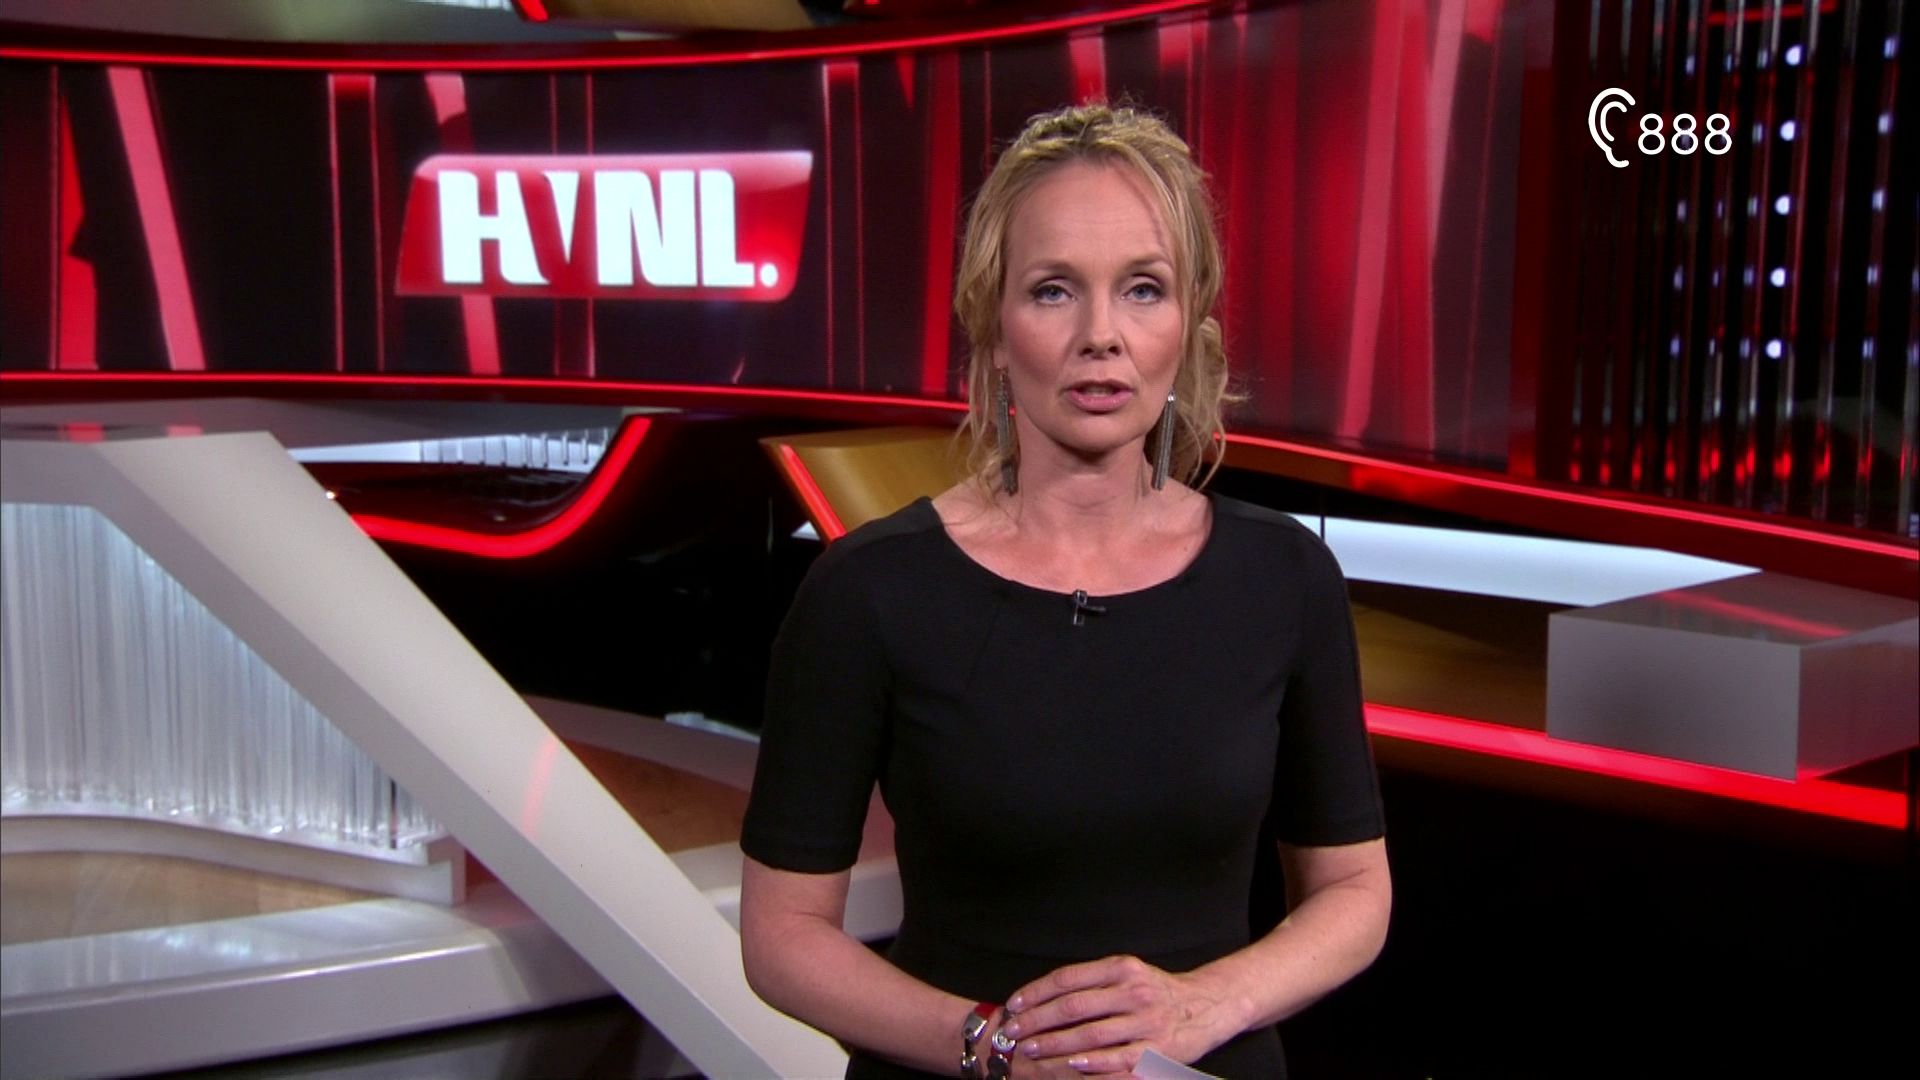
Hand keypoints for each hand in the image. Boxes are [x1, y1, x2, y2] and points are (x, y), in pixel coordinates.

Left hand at [997, 955, 1232, 1074]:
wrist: (1206, 1006)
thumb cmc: (1156, 991)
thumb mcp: (1128, 972)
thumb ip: (1092, 981)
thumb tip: (1043, 995)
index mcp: (1121, 968)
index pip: (1068, 979)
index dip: (1036, 992)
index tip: (1014, 1005)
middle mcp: (1133, 991)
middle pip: (1073, 1007)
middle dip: (1037, 1021)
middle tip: (1013, 1032)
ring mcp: (1145, 1022)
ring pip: (1090, 1035)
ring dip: (1056, 1044)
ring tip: (1031, 1049)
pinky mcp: (1156, 1050)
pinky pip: (1116, 1059)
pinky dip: (1091, 1064)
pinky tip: (1070, 1065)